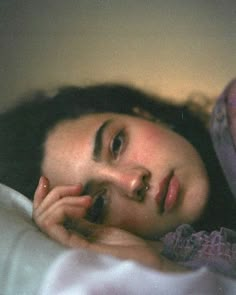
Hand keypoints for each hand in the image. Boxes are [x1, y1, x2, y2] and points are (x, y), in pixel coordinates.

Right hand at [33, 176, 187, 271]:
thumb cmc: (132, 247)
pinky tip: (83, 209)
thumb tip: (78, 201)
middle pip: (40, 216)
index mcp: (74, 235)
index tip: (45, 179)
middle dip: (55, 194)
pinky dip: (64, 210)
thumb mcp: (103, 228)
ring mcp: (70, 245)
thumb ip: (85, 221)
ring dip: (62, 201)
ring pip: (44, 219)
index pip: (46, 216)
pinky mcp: (77, 248)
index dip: (42, 196)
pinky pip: (53, 226)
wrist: (149, 261)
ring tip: (86, 200)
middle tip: (78, 187)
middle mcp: (67, 240)